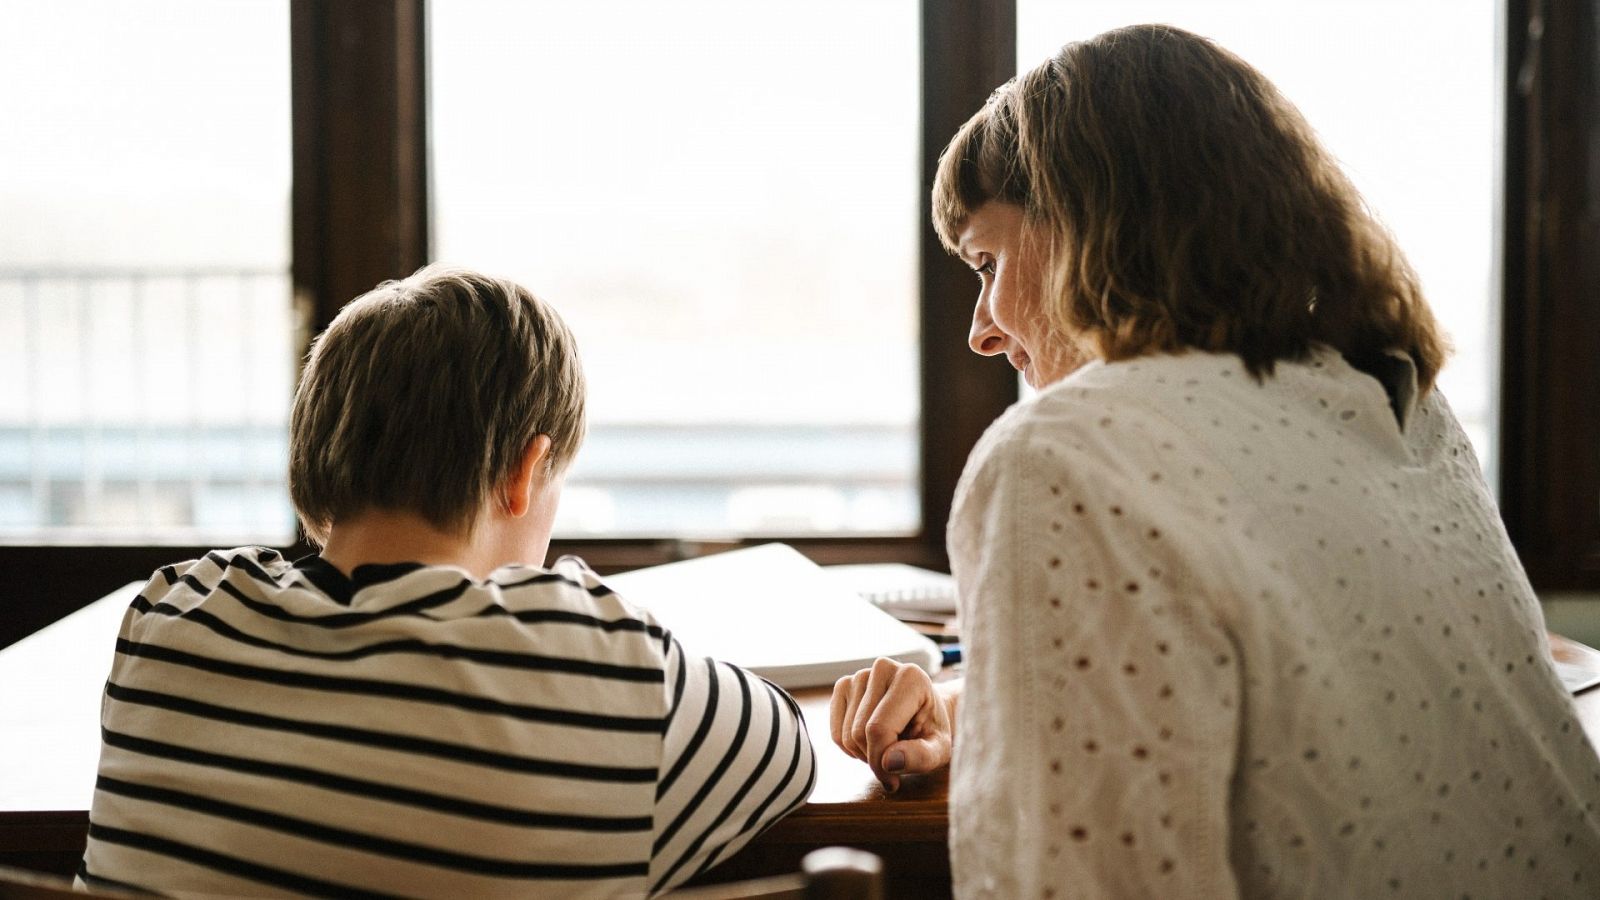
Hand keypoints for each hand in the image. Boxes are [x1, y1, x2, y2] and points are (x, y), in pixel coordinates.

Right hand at [829, 658, 954, 791]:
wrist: (926, 714)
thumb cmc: (933, 732)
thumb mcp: (939, 750)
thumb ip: (920, 757)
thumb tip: (888, 762)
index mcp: (911, 678)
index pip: (879, 729)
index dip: (881, 763)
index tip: (893, 780)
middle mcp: (883, 668)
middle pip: (859, 732)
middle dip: (873, 758)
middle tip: (894, 760)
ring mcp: (859, 675)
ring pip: (846, 735)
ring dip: (863, 753)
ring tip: (886, 747)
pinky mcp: (844, 686)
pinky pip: (835, 732)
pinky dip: (850, 747)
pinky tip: (870, 741)